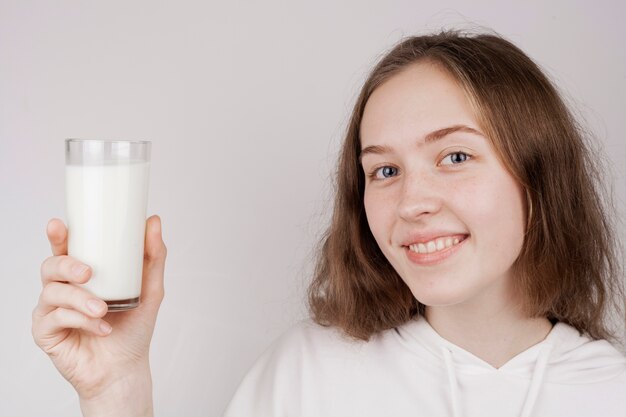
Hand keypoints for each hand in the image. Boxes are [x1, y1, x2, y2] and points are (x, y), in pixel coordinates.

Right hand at [32, 215, 166, 404]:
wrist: (125, 368)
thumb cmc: (133, 328)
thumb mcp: (150, 289)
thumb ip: (153, 256)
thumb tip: (153, 221)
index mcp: (82, 274)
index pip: (65, 249)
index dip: (58, 236)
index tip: (59, 225)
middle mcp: (63, 288)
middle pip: (50, 266)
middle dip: (66, 265)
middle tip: (88, 273)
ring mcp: (51, 310)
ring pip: (53, 292)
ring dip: (80, 299)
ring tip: (102, 309)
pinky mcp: (45, 333)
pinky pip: (55, 318)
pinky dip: (80, 321)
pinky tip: (101, 328)